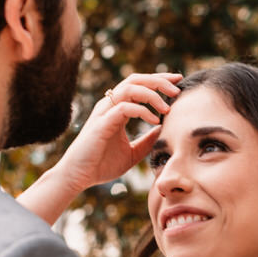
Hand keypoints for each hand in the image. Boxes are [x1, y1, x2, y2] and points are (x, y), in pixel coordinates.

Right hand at [54, 72, 180, 195]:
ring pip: (130, 88)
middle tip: (178, 89)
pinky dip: (142, 111)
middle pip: (135, 79)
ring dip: (152, 94)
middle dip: (159, 81)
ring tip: (167, 108)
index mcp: (117, 109)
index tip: (178, 83)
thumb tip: (164, 131)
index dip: (159, 81)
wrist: (79, 177)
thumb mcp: (133, 153)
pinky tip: (155, 121)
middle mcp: (110, 106)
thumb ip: (147, 141)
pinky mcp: (101, 123)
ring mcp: (104, 112)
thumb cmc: (102, 165)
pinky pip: (124, 108)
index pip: (139, 85)